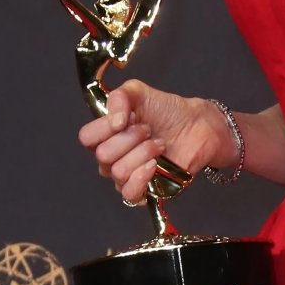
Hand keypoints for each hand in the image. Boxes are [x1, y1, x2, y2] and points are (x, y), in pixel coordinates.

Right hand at [78, 83, 232, 202]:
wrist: (197, 126)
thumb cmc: (168, 111)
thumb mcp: (139, 92)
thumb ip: (119, 97)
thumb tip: (114, 121)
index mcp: (107, 133)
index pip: (87, 138)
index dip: (105, 128)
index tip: (126, 118)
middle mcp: (114, 156)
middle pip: (103, 155)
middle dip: (129, 138)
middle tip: (148, 129)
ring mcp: (128, 174)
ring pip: (117, 172)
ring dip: (142, 153)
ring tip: (159, 144)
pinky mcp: (145, 190)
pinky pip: (129, 193)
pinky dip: (140, 177)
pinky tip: (154, 164)